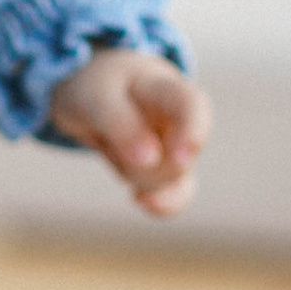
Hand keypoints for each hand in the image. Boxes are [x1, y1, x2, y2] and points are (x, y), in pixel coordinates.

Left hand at [47, 47, 211, 217]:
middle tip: (106, 140)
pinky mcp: (168, 170)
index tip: (180, 160)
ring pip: (169, 180)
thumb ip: (120, 124)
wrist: (97, 91)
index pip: (192, 106)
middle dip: (138, 164)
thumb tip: (149, 160)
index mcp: (165, 88)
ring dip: (133, 174)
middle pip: (177, 159)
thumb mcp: (96, 98)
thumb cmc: (99, 87)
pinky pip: (176, 196)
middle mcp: (181, 120)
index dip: (194, 133)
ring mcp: (178, 146)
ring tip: (112, 145)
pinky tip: (139, 199)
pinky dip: (159, 201)